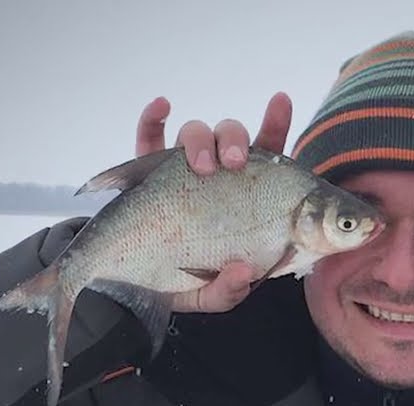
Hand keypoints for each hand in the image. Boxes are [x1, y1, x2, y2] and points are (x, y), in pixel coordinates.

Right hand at [132, 93, 294, 312]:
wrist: (132, 286)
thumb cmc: (184, 282)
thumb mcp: (212, 296)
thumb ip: (231, 290)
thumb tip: (243, 272)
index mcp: (243, 198)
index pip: (267, 158)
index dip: (275, 124)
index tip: (280, 101)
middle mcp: (214, 176)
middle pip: (231, 138)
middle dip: (235, 140)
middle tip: (236, 163)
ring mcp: (179, 170)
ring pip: (195, 133)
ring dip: (200, 139)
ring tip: (200, 164)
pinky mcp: (142, 172)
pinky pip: (148, 136)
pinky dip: (153, 118)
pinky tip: (162, 107)